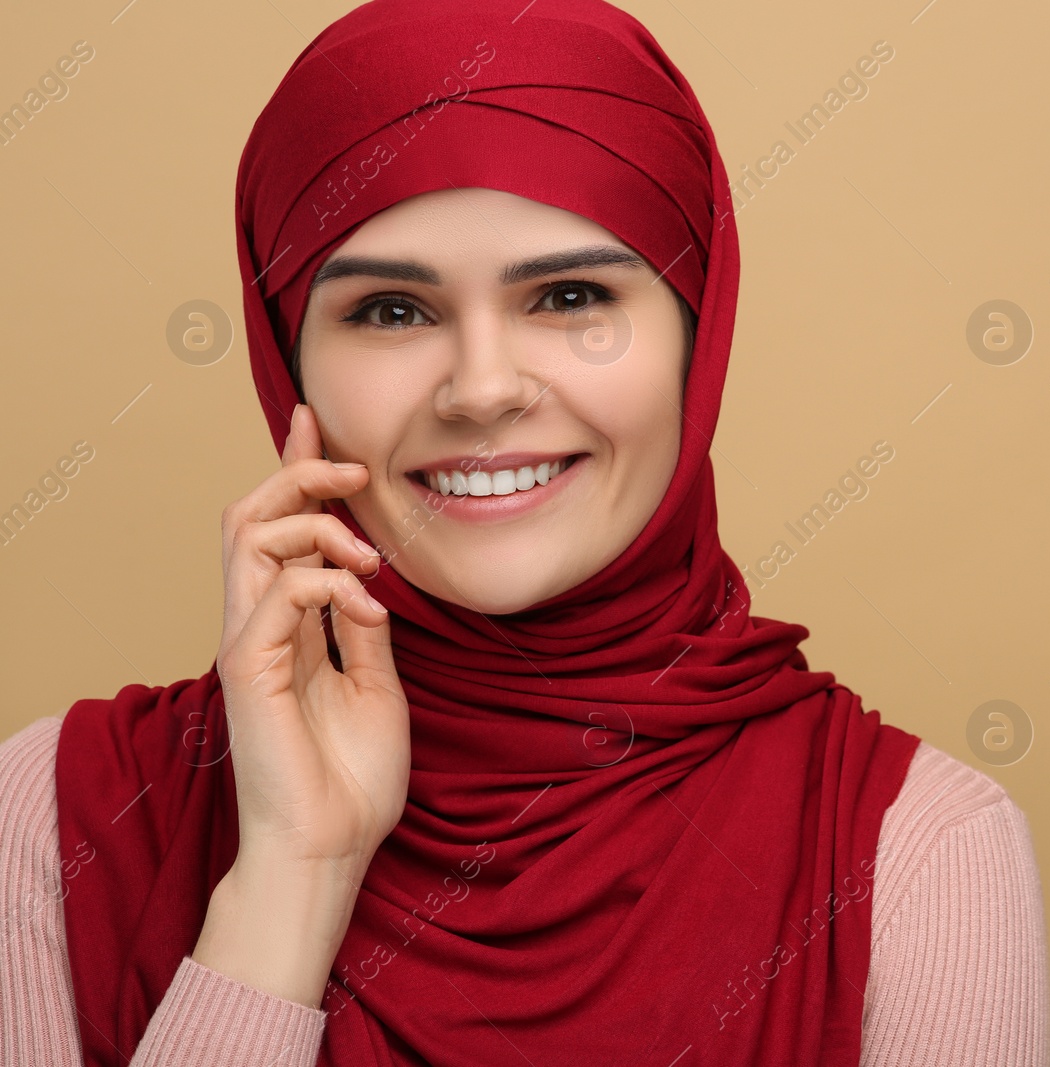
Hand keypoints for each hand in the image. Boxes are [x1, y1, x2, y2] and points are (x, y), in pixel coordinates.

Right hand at [213, 402, 409, 877]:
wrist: (333, 846)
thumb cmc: (352, 778)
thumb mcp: (376, 684)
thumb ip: (362, 629)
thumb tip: (367, 578)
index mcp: (288, 628)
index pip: (279, 532)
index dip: (294, 473)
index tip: (314, 423)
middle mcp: (258, 627)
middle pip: (249, 517)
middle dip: (298, 476)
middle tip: (353, 469)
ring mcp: (248, 645)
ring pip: (250, 539)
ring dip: (317, 527)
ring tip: (371, 559)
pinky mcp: (248, 669)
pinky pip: (278, 592)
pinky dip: (330, 583)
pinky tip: (368, 610)